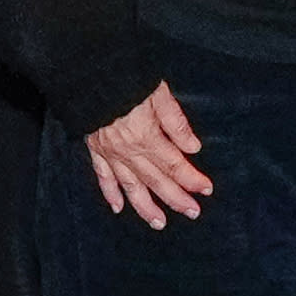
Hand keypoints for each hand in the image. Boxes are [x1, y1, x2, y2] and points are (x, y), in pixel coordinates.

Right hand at [83, 82, 211, 225]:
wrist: (89, 72)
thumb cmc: (127, 78)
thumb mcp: (159, 93)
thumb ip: (176, 122)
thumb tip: (193, 148)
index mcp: (146, 137)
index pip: (174, 165)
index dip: (192, 179)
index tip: (206, 189)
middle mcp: (128, 151)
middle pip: (156, 181)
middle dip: (176, 198)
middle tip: (193, 213)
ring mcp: (110, 153)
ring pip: (130, 186)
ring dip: (146, 207)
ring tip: (159, 223)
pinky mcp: (94, 149)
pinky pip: (103, 177)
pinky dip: (110, 194)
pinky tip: (118, 208)